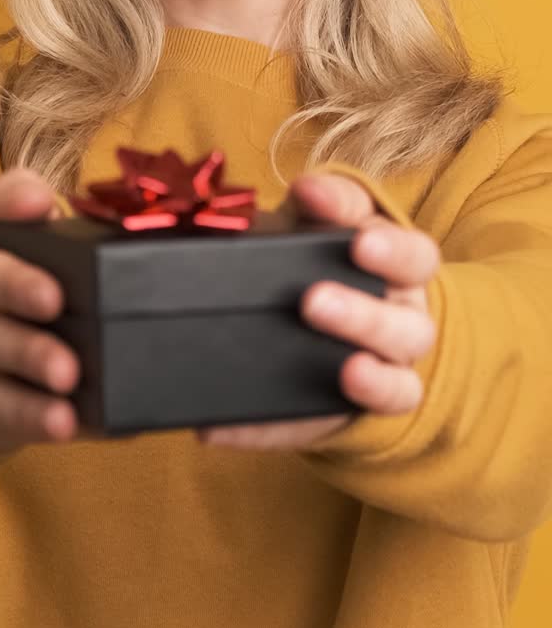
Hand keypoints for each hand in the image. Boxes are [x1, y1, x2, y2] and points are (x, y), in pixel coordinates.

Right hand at [0, 168, 81, 451]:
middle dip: (25, 354)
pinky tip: (73, 430)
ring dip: (25, 409)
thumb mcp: (2, 217)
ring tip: (65, 420)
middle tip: (69, 368)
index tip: (54, 297)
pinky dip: (33, 431)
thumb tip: (38, 200)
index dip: (12, 284)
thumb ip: (19, 198)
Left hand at [197, 171, 439, 449]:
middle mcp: (404, 321)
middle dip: (362, 313)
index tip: (330, 214)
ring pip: (398, 384)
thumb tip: (290, 194)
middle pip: (407, 323)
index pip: (409, 251)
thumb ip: (308, 207)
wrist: (330, 330)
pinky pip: (316, 433)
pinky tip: (218, 427)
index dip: (378, 237)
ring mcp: (385, 376)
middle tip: (312, 299)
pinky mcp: (341, 423)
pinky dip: (267, 430)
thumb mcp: (312, 226)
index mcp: (399, 268)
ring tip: (340, 368)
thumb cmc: (316, 262)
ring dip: (366, 375)